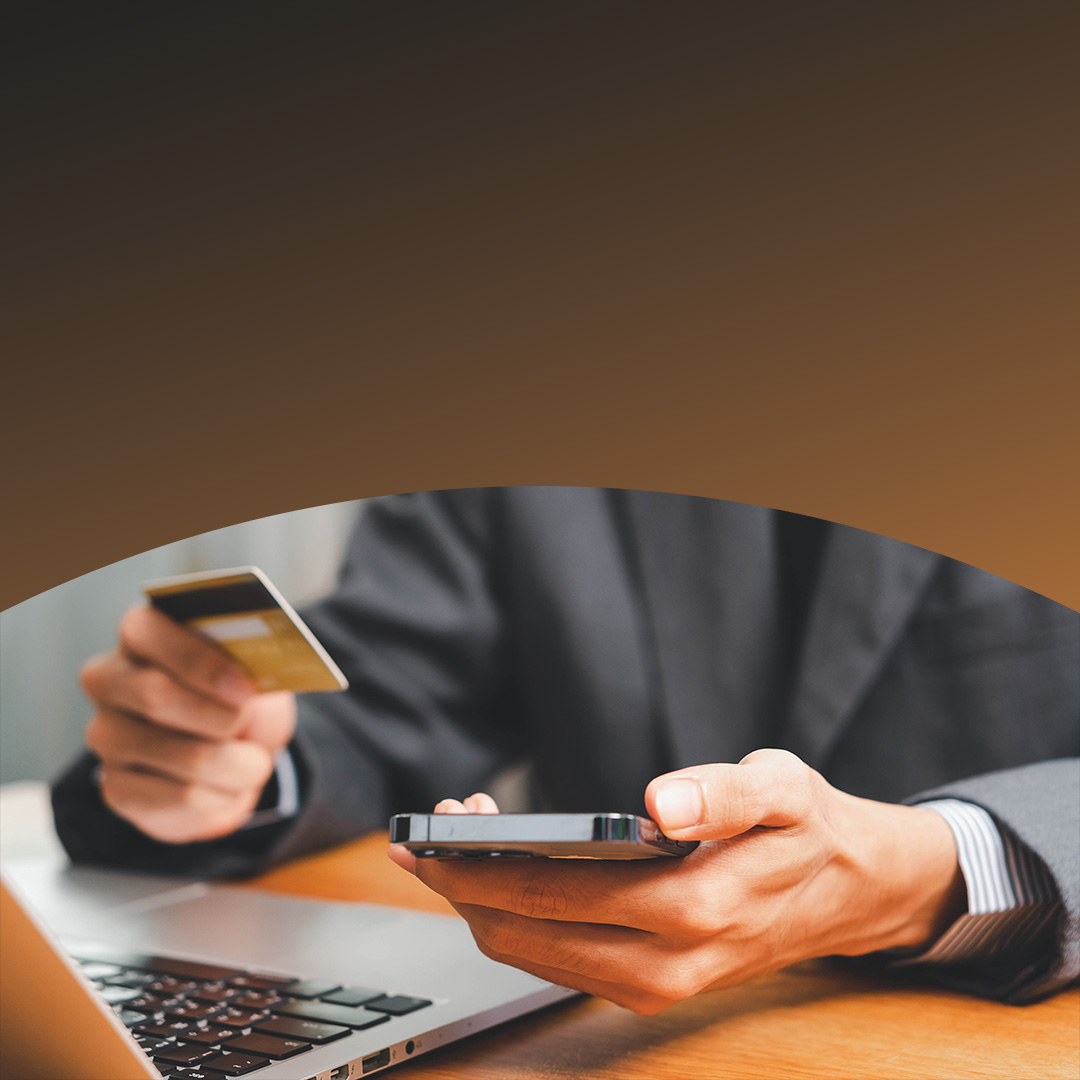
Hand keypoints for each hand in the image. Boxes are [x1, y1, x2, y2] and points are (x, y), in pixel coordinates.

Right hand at [79, 605, 296, 842]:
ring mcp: (107, 735)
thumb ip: (248, 657)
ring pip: (180, 756)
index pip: (146, 631)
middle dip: (220, 715)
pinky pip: (180, 797)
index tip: (245, 688)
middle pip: (156, 695)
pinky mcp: (117, 787)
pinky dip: (221, 794)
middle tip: (249, 722)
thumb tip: (268, 666)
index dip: (199, 662)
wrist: (231, 751)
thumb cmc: (236, 693)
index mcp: (140, 633)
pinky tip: (230, 786)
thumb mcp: (249, 665)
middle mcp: (109, 681)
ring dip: (234, 764)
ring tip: (256, 761)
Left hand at [389, 750, 964, 1012]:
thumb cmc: (807, 827)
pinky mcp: (648, 987)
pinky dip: (518, 921)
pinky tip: (507, 875)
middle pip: (524, 934)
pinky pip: (557, 963)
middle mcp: (664, 965)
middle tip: (430, 831)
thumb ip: (723, 792)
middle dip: (462, 883)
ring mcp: (653, 987)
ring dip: (483, 903)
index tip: (438, 825)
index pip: (552, 894)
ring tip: (462, 844)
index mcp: (692, 909)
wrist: (848, 893)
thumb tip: (661, 801)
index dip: (480, 863)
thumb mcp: (782, 785)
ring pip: (531, 956)